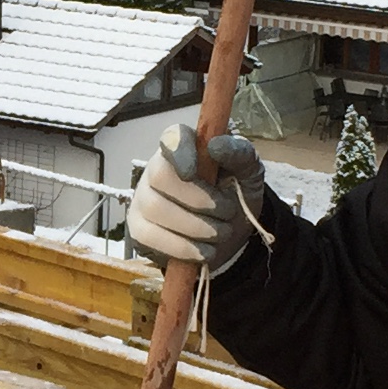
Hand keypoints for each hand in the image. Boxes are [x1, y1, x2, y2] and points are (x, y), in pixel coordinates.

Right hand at [127, 124, 266, 277]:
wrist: (229, 233)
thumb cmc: (235, 194)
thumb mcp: (249, 173)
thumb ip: (240, 154)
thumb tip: (216, 145)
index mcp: (186, 146)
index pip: (172, 137)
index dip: (179, 153)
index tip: (192, 172)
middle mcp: (157, 168)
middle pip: (159, 176)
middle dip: (198, 200)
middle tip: (227, 212)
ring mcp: (143, 198)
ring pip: (155, 209)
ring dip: (195, 226)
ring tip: (220, 233)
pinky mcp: (139, 227)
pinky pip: (150, 237)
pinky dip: (182, 247)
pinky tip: (203, 251)